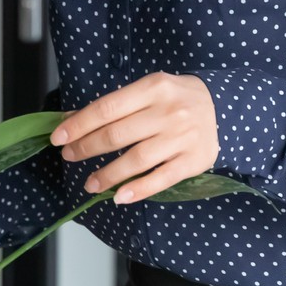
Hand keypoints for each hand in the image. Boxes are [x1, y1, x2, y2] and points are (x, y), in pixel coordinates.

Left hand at [53, 72, 219, 203]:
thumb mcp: (148, 91)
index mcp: (153, 88)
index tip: (59, 137)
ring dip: (108, 175)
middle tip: (70, 157)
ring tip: (90, 184)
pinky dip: (138, 189)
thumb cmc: (177, 100)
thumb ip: (114, 105)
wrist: (225, 108)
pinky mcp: (193, 161)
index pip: (107, 108)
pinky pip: (160, 178)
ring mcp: (182, 138)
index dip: (80, 124)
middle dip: (87, 148)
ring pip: (136, 160)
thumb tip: (70, 120)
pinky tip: (119, 196)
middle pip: (117, 134)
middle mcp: (168, 112)